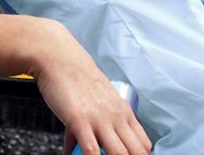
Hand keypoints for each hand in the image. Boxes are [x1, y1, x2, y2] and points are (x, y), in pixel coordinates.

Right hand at [28, 21, 151, 154]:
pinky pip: (92, 151)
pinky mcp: (80, 121)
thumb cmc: (76, 77)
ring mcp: (99, 119)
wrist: (60, 58)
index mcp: (123, 111)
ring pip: (120, 154)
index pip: (143, 144)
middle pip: (137, 152)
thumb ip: (96, 123)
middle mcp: (115, 116)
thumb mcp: (97, 99)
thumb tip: (86, 147)